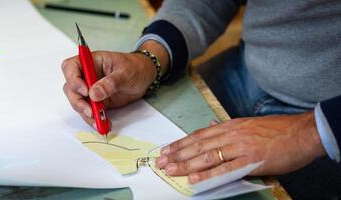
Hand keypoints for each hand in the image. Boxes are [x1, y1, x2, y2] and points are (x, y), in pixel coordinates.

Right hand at [61, 40, 168, 126]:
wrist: (145, 76)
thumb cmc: (135, 67)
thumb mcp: (125, 72)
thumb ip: (110, 83)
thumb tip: (94, 94)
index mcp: (91, 62)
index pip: (71, 67)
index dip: (73, 80)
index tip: (85, 91)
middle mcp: (87, 75)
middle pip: (71, 88)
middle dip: (78, 102)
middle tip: (91, 111)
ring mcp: (90, 89)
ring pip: (78, 102)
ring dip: (86, 114)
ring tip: (99, 121)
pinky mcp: (96, 101)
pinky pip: (89, 111)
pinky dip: (94, 119)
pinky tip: (102, 123)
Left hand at [156, 112, 325, 183]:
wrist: (302, 132)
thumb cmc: (277, 130)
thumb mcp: (248, 124)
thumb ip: (228, 128)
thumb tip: (211, 126)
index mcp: (230, 126)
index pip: (199, 135)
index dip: (181, 143)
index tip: (167, 150)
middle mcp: (231, 134)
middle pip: (198, 145)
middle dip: (177, 154)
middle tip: (161, 162)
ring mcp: (240, 146)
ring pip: (207, 155)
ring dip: (186, 163)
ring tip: (171, 169)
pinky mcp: (251, 159)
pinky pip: (225, 168)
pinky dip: (209, 173)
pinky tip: (195, 177)